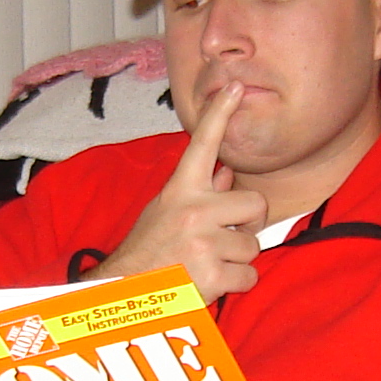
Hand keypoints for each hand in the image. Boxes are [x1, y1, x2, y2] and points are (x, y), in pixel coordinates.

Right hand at [86, 83, 266, 300]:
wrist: (125, 294)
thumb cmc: (148, 251)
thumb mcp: (165, 213)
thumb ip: (199, 194)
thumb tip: (226, 174)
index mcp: (180, 190)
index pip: (203, 144)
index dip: (220, 113)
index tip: (235, 86)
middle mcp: (193, 210)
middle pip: (255, 204)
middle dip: (247, 224)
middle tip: (224, 237)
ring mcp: (203, 242)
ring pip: (252, 246)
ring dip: (237, 259)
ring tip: (208, 262)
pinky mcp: (212, 275)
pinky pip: (249, 276)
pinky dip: (236, 283)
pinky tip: (211, 282)